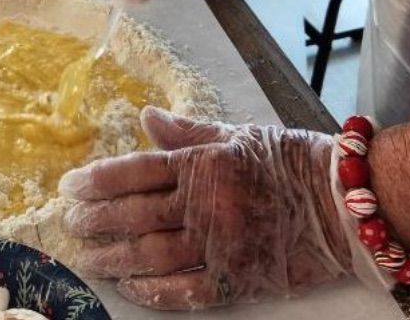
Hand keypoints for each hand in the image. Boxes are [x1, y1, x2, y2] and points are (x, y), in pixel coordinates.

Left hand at [60, 108, 356, 308]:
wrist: (340, 203)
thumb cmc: (288, 161)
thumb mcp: (236, 134)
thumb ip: (187, 132)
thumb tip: (146, 117)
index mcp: (203, 164)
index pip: (137, 171)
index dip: (99, 180)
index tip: (70, 186)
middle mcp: (205, 205)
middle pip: (136, 215)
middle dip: (97, 219)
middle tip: (69, 223)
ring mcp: (220, 246)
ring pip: (153, 256)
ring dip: (115, 258)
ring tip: (87, 257)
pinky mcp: (237, 279)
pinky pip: (186, 291)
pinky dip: (154, 292)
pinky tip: (130, 287)